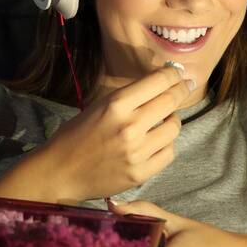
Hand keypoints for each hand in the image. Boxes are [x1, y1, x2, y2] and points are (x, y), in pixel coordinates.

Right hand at [34, 64, 195, 200]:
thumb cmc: (76, 135)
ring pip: (174, 128)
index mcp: (116, 105)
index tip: (179, 73)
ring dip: (172, 120)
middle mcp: (129, 127)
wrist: (61, 172)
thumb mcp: (99, 106)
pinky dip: (166, 145)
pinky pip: (168, 153)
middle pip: (171, 101)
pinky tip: (157, 142)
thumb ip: (129, 97)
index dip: (173, 74)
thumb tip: (160, 84)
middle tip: (186, 86)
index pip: (158, 82)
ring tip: (164, 120)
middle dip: (182, 90)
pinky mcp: (140, 173)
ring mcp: (137, 152)